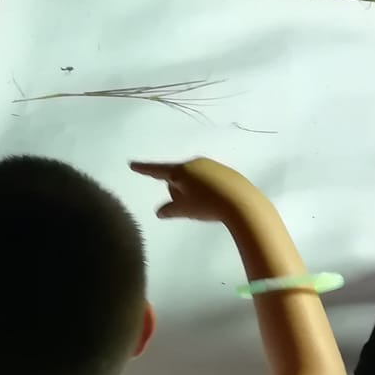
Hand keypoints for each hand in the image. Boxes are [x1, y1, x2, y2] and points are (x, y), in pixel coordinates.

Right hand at [130, 158, 263, 223]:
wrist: (242, 203)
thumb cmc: (207, 205)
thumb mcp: (183, 210)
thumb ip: (169, 210)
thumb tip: (161, 211)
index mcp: (181, 170)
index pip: (157, 170)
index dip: (144, 169)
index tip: (132, 164)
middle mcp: (195, 163)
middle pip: (176, 176)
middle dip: (175, 189)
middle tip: (182, 207)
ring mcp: (211, 166)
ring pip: (192, 178)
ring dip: (189, 191)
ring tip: (200, 207)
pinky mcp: (225, 173)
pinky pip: (207, 180)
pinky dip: (204, 191)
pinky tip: (213, 203)